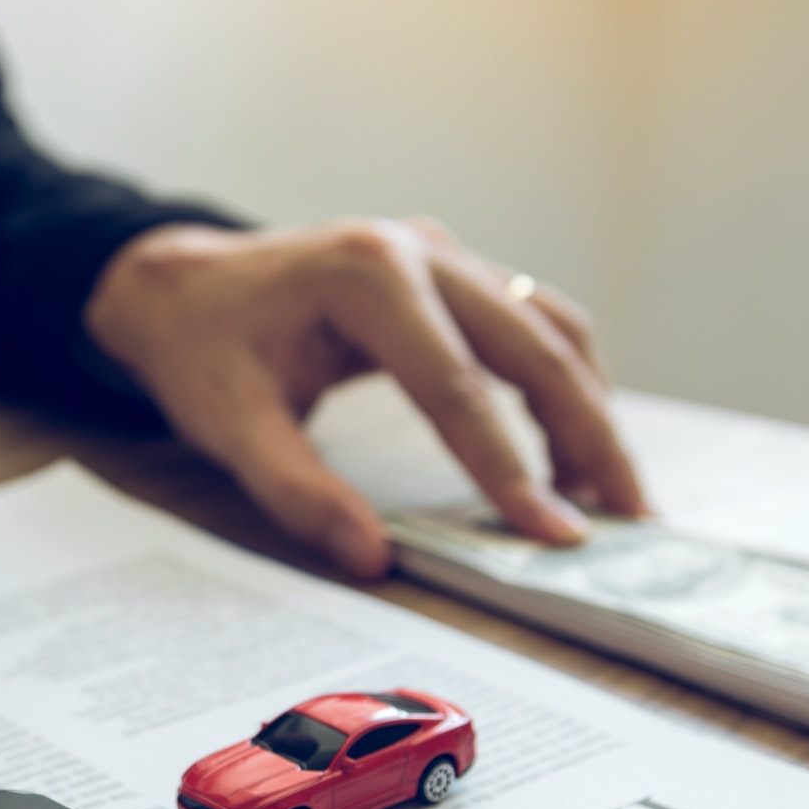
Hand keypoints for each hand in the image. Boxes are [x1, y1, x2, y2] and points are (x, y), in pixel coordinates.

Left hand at [84, 219, 648, 576]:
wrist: (179, 284)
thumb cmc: (200, 348)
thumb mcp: (227, 425)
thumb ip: (297, 493)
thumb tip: (370, 558)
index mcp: (367, 274)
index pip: (459, 387)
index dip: (510, 468)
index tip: (553, 532)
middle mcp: (420, 250)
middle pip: (535, 346)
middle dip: (588, 435)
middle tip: (629, 517)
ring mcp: (442, 253)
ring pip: (550, 326)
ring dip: (588, 406)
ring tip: (609, 492)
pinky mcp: (450, 272)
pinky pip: (530, 321)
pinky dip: (564, 379)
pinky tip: (573, 441)